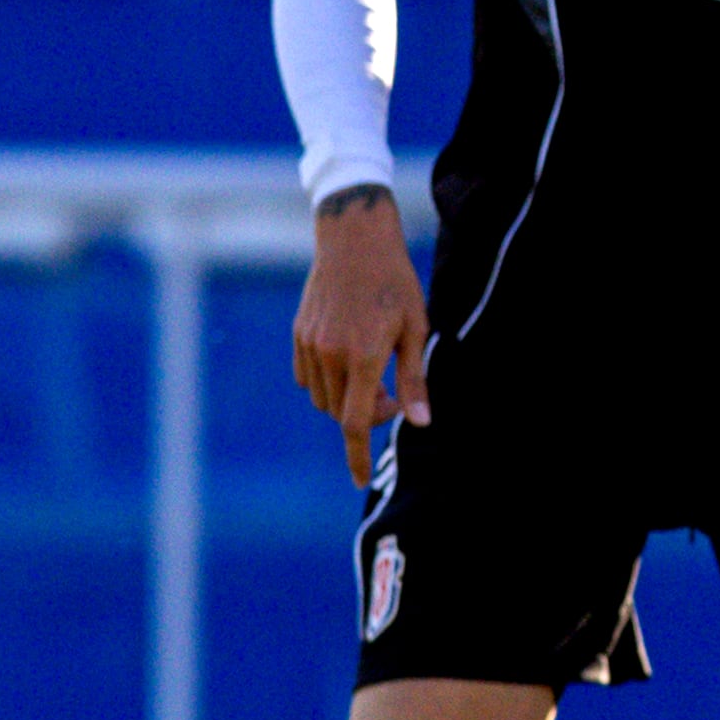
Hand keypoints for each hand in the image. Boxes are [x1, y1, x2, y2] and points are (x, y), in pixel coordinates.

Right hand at [293, 186, 429, 486]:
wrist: (354, 239)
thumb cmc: (394, 282)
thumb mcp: (415, 328)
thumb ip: (415, 379)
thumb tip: (420, 422)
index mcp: (364, 356)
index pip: (355, 422)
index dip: (357, 455)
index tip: (359, 479)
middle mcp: (331, 354)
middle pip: (340, 413)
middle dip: (364, 414)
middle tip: (391, 393)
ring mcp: (310, 345)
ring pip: (321, 398)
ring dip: (344, 399)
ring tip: (370, 372)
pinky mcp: (299, 334)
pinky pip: (306, 378)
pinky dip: (325, 383)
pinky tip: (346, 359)